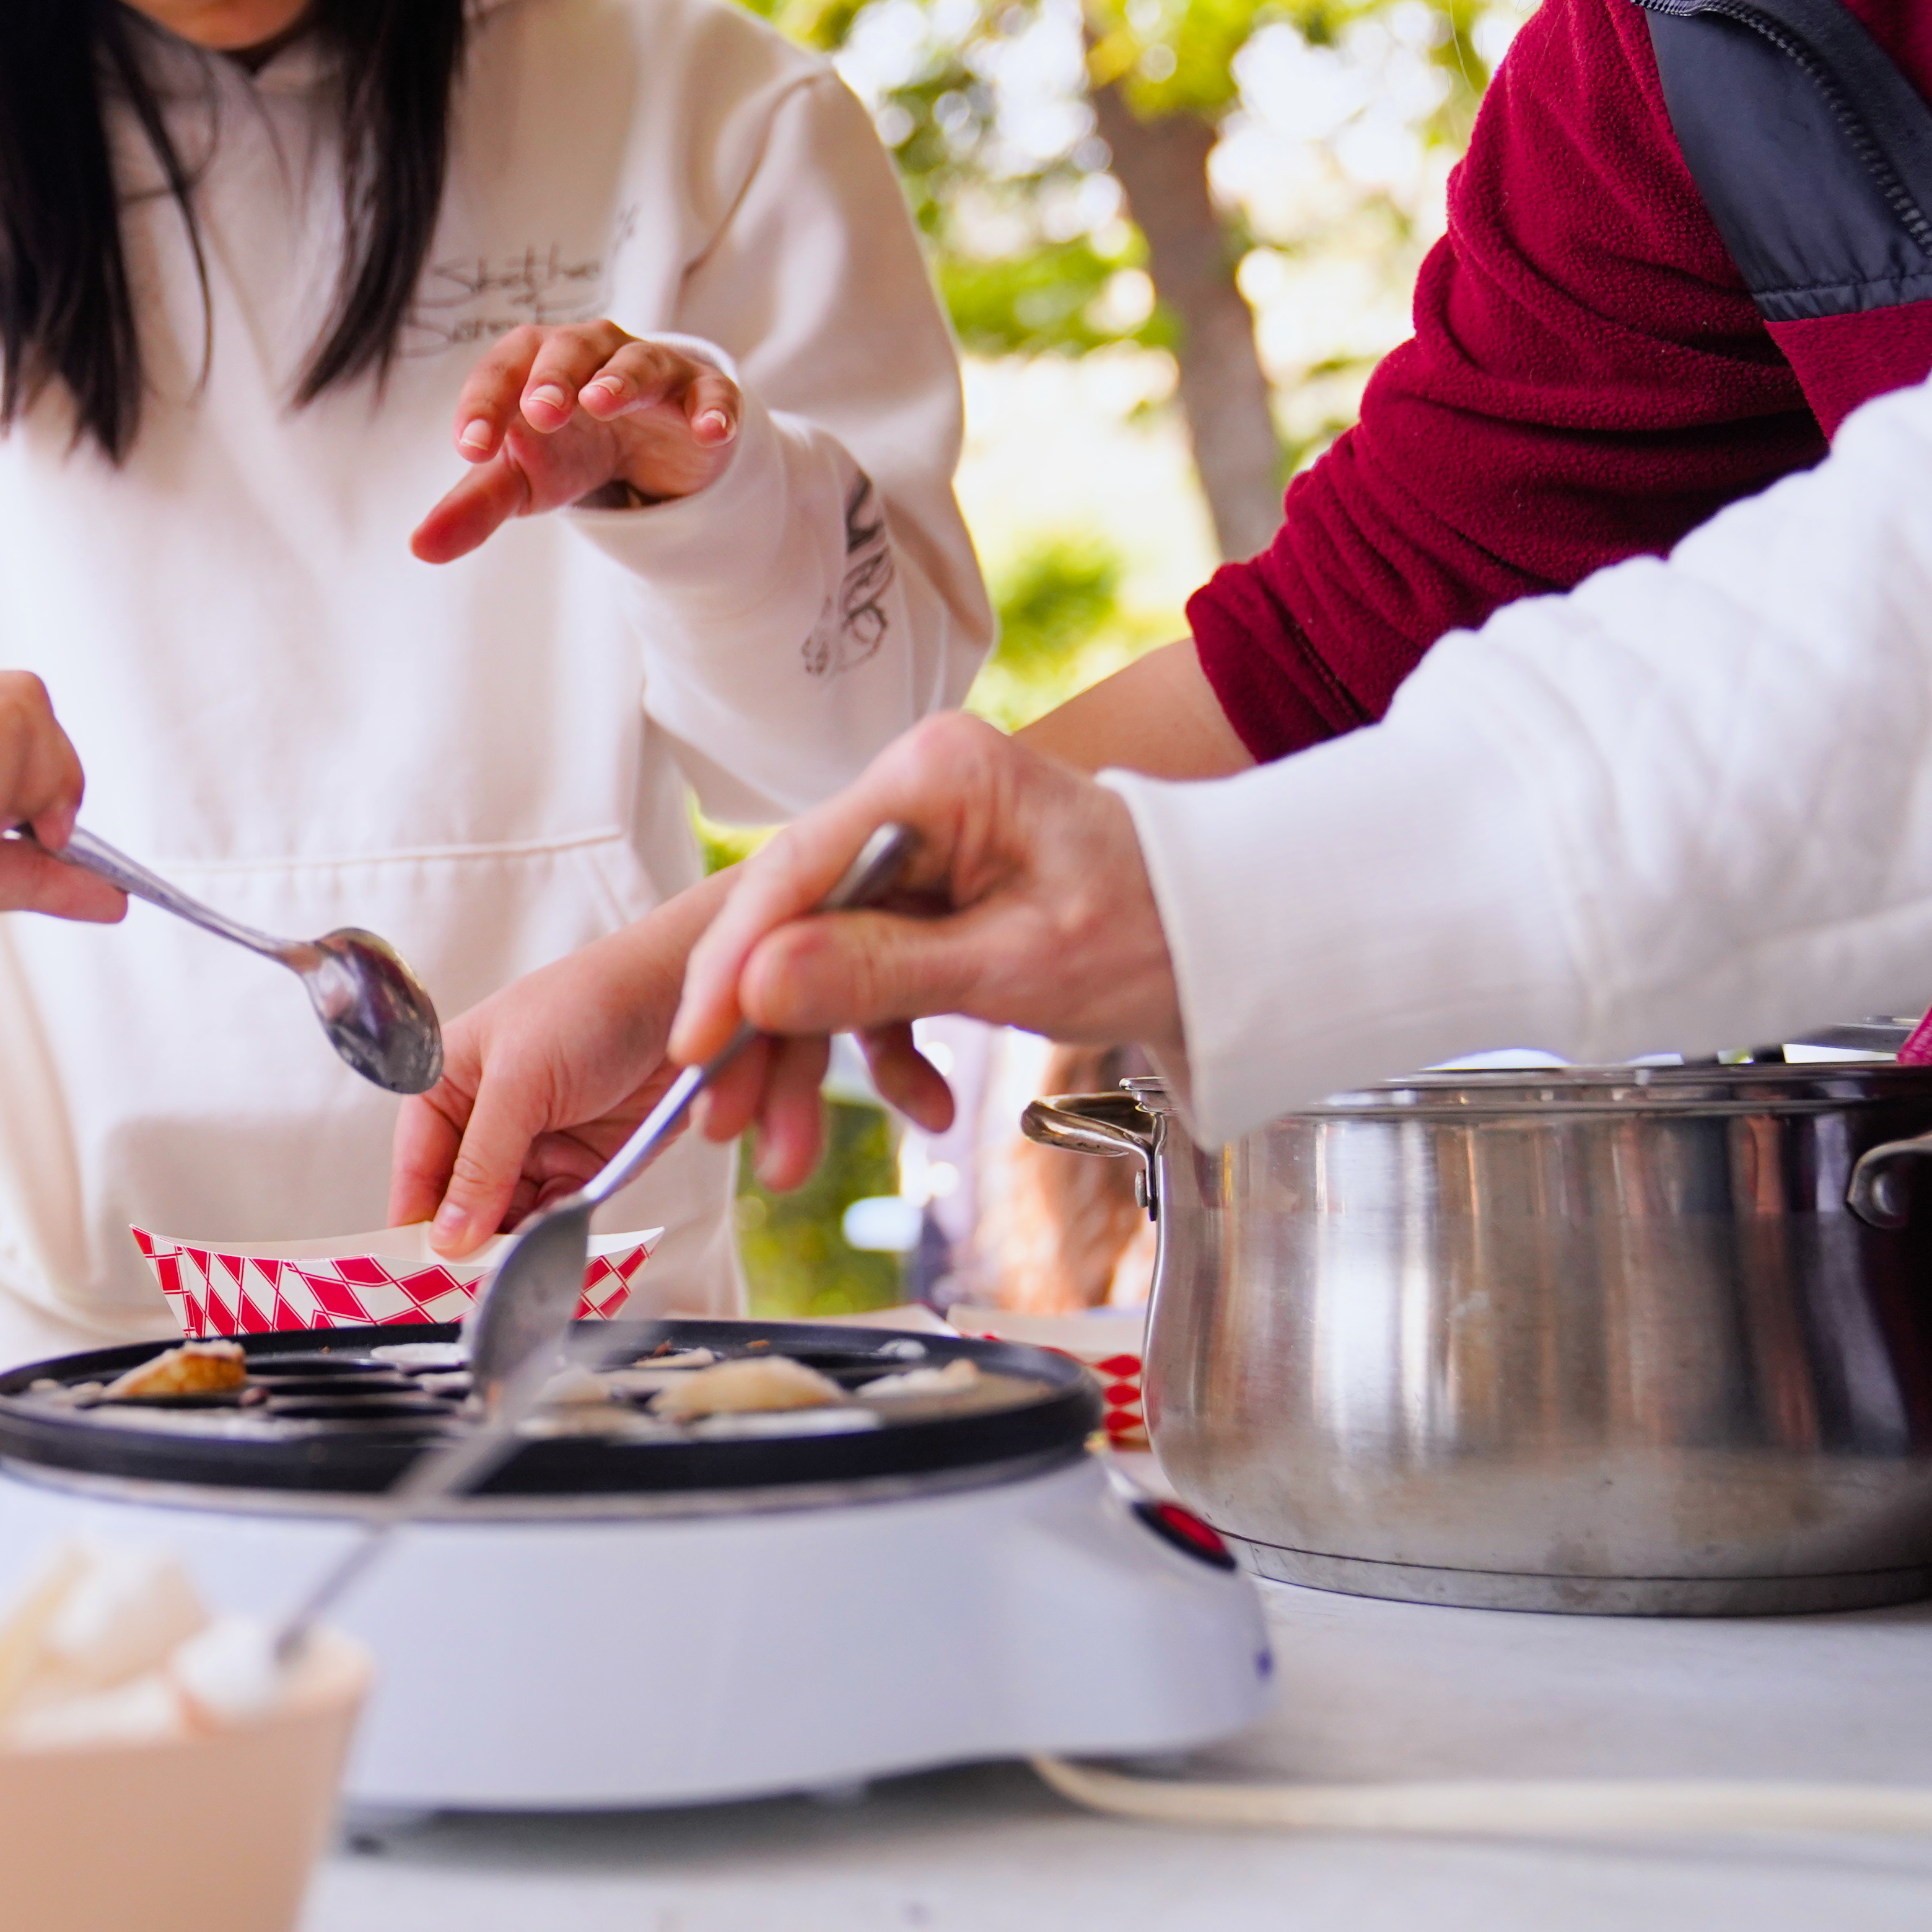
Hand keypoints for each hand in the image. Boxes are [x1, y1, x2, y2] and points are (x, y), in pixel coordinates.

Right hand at [390, 885, 716, 1251]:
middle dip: (464, 1247)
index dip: (416, 1224)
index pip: (417, 1169)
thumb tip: (445, 1239)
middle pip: (458, 1205)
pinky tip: (553, 1265)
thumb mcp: (521, 1079)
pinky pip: (554, 1219)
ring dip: (509, 1252)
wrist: (685, 996)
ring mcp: (531, 1148)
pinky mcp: (580, 1169)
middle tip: (469, 1296)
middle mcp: (482, 1122)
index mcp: (445, 1087)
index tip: (419, 1279)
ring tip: (513, 1286)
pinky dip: (553, 1243)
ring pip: (504, 1220)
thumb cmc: (588, 1009)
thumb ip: (482, 1162)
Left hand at [409, 320, 739, 565]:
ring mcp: (653, 371)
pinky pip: (710, 395)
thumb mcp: (520, 481)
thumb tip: (418, 547)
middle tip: (540, 411)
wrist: (645, 452)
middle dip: (554, 377)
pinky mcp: (703, 396)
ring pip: (638, 363)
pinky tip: (707, 431)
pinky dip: (711, 409)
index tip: (471, 449)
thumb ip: (474, 507)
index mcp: (534, 364)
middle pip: (571, 349)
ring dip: (621, 380)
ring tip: (602, 403)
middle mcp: (592, 354)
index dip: (484, 405)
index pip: (503, 371)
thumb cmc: (567, 450)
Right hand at [668, 712, 1180, 1174]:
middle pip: (789, 922)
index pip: (795, 871)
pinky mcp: (922, 904)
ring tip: (789, 1156)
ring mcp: (911, 853)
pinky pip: (864, 981)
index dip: (732, 965)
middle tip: (722, 1123)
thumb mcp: (1020, 965)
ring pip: (814, 963)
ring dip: (805, 1062)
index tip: (694, 1046)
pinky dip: (881, 1050)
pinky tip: (923, 1103)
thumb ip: (881, 973)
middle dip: (757, 1034)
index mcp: (930, 776)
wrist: (1236, 945)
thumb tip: (756, 986)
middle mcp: (906, 800)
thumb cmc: (1159, 930)